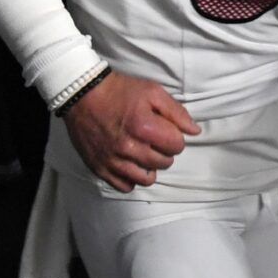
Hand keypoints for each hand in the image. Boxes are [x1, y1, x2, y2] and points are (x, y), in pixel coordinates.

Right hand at [63, 72, 200, 192]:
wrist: (82, 94)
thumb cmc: (119, 91)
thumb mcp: (152, 91)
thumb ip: (176, 112)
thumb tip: (195, 131)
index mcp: (144, 127)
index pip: (177, 146)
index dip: (175, 137)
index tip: (166, 130)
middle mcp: (129, 147)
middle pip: (164, 163)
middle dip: (164, 151)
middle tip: (154, 139)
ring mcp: (113, 160)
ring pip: (146, 179)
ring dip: (150, 167)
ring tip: (143, 152)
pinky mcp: (100, 168)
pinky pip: (125, 186)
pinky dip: (130, 178)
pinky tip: (130, 163)